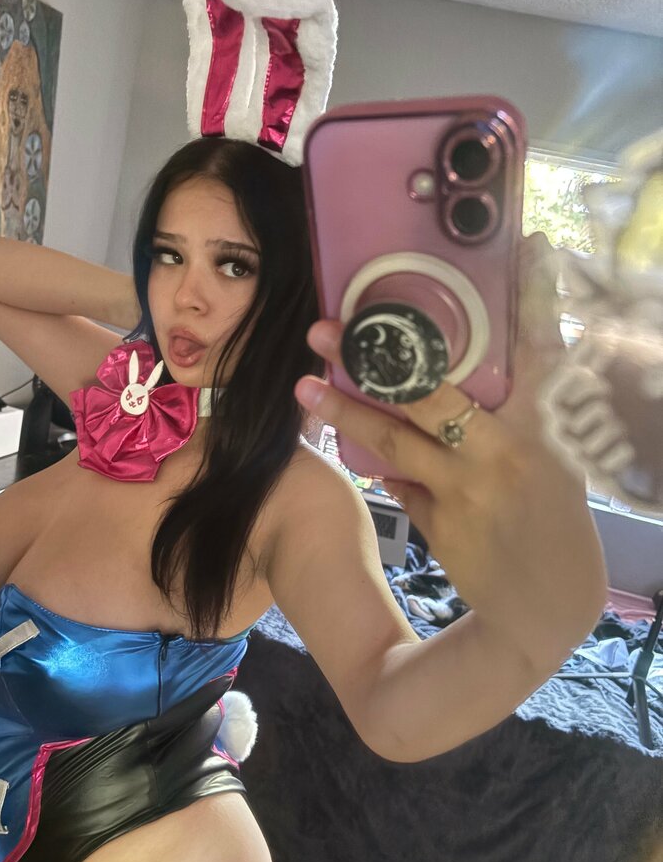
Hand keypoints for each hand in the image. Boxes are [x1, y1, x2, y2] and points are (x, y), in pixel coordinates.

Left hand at [294, 233, 608, 662]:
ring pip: (396, 439)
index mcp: (547, 430)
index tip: (530, 248)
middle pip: (432, 391)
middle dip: (374, 356)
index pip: (545, 351)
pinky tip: (358, 453)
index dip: (538, 297)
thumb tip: (467, 389)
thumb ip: (518, 424)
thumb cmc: (557, 530)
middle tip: (326, 328)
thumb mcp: (557, 465)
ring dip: (345, 411)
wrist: (543, 613)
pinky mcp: (439, 522)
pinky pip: (400, 483)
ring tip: (303, 387)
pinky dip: (383, 467)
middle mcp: (505, 450)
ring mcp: (467, 488)